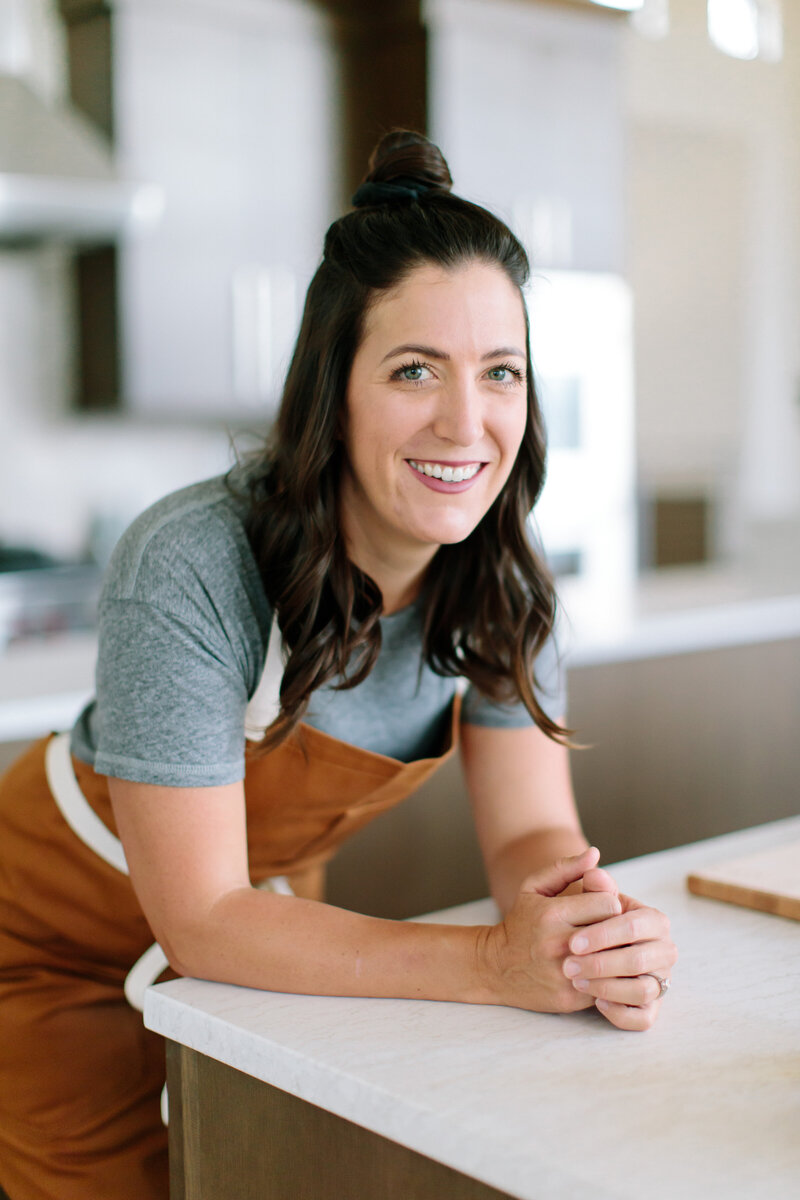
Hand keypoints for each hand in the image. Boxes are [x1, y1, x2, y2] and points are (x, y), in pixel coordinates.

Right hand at [478, 848, 622, 1013]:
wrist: (495, 966)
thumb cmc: (522, 922)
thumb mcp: (535, 888)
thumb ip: (566, 868)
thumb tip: (595, 853)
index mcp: (552, 913)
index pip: (608, 903)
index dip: (610, 904)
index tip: (603, 908)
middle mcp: (558, 944)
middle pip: (614, 933)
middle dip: (616, 930)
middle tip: (610, 930)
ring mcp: (564, 974)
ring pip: (614, 963)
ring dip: (617, 956)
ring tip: (611, 950)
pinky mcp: (569, 998)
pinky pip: (606, 988)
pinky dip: (609, 979)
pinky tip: (602, 971)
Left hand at [562, 890, 676, 1030]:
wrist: (579, 950)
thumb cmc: (583, 920)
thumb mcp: (578, 898)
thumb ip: (588, 883)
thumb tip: (593, 869)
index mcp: (652, 920)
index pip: (635, 925)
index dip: (604, 934)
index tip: (573, 941)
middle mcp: (663, 950)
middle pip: (639, 960)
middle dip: (601, 964)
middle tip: (568, 966)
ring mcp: (659, 980)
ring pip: (642, 990)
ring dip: (607, 988)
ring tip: (576, 982)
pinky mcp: (650, 1007)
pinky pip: (643, 1017)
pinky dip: (622, 1013)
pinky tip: (597, 1003)